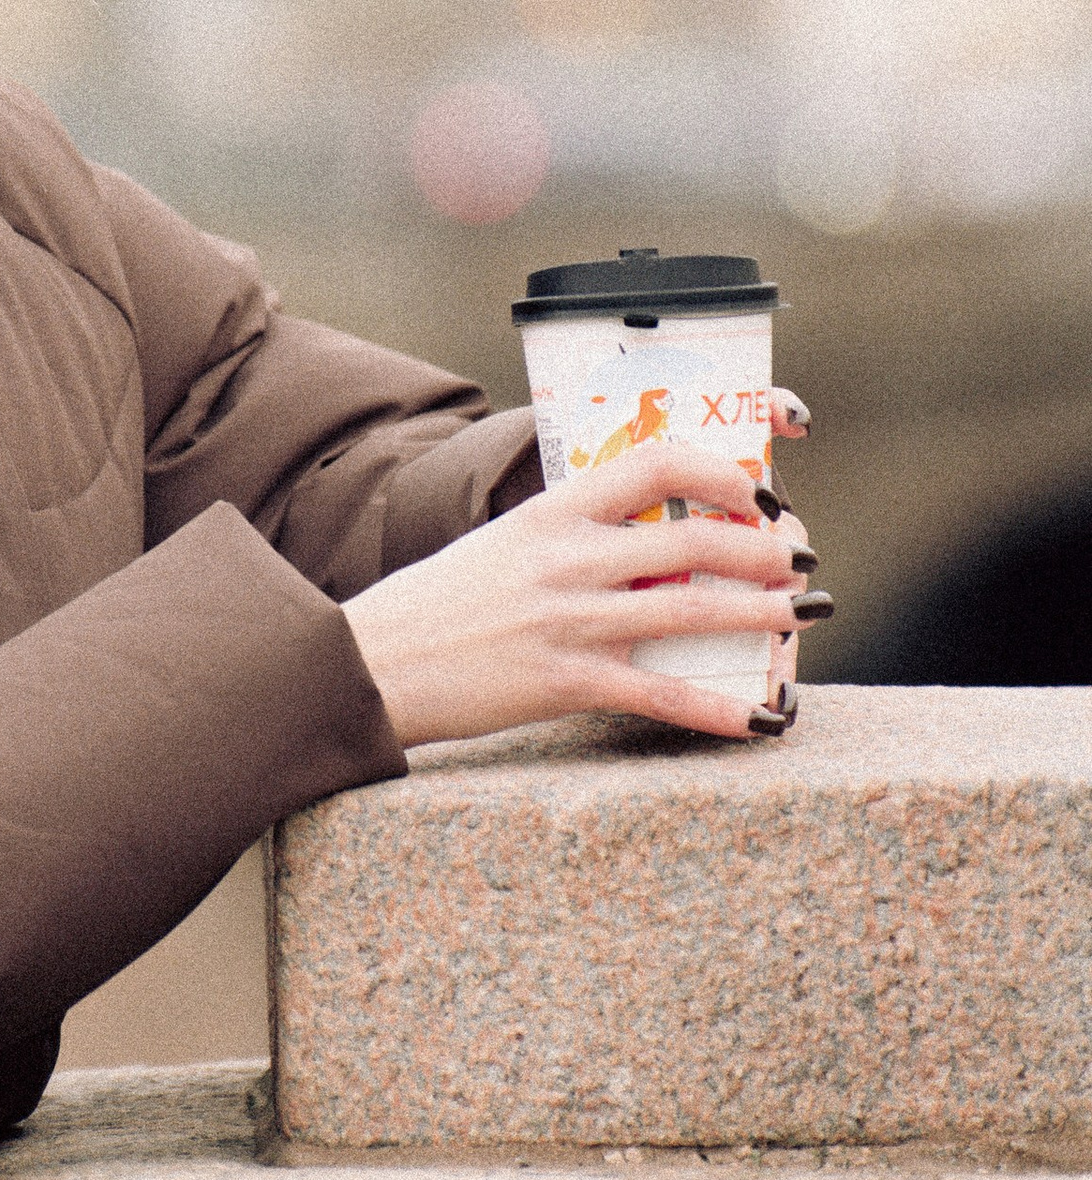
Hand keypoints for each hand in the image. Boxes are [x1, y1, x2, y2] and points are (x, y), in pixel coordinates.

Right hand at [341, 415, 815, 751]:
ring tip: (803, 614)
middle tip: (799, 559)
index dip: (720, 472)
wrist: (376, 663)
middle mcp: (568, 558)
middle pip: (693, 539)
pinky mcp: (567, 682)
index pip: (653, 463)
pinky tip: (764, 716)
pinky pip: (663, 693)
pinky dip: (723, 707)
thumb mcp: (504, 547)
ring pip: (692, 610)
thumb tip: (645, 543)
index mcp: (551, 513)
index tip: (756, 493)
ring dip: (763, 614)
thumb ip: (572, 539)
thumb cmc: (440, 606)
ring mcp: (570, 620)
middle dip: (765, 549)